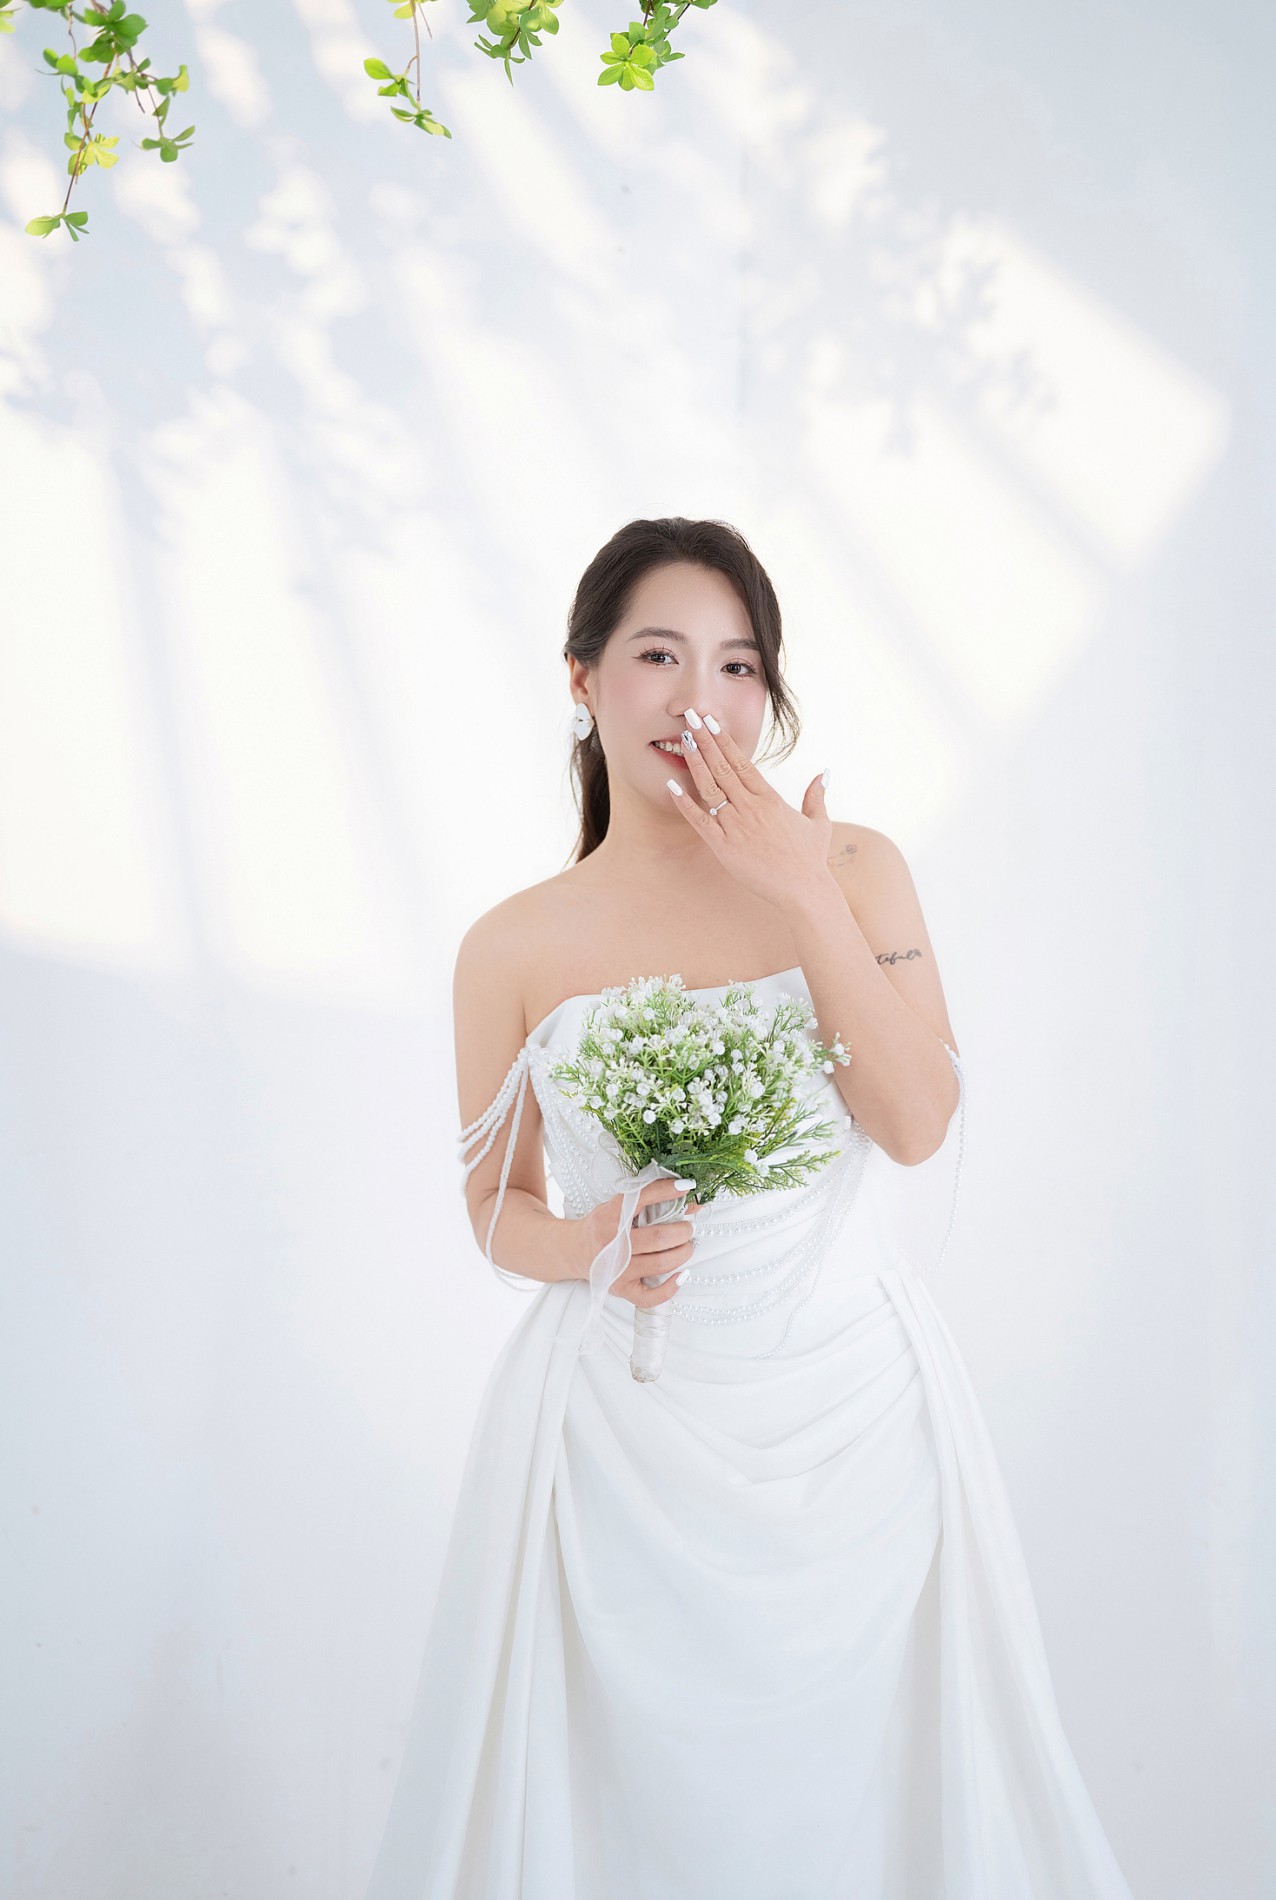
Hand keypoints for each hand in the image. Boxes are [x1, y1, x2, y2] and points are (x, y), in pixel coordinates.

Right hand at [571, 1178, 698, 1308]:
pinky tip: (681, 1275)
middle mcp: (613, 1244)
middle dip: (683, 1231)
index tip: (686, 1187)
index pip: (642, 1198)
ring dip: (683, 1252)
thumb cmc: (600, 1227)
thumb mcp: (615, 1207)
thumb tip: (686, 1199)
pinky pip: (651, 1296)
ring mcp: (618, 1269)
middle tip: (688, 1228)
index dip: (667, 1191)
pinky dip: (671, 1287)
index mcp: (610, 1217)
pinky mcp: (622, 1289)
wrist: (574, 1251)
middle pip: (659, 1237)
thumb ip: (645, 1201)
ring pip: (661, 1263)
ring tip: (686, 1245)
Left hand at [665, 710, 832, 912]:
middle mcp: (751, 807)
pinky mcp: (724, 847)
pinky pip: (700, 822)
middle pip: (722, 767)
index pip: (742, 761)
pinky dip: (685, 804)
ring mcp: (736, 826)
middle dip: (704, 740)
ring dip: (695, 763)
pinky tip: (672, 786)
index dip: (724, 740)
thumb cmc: (810, 859)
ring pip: (710, 788)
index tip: (711, 721)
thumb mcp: (818, 823)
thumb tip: (825, 773)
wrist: (804, 891)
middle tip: (689, 717)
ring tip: (682, 740)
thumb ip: (816, 795)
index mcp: (770, 798)